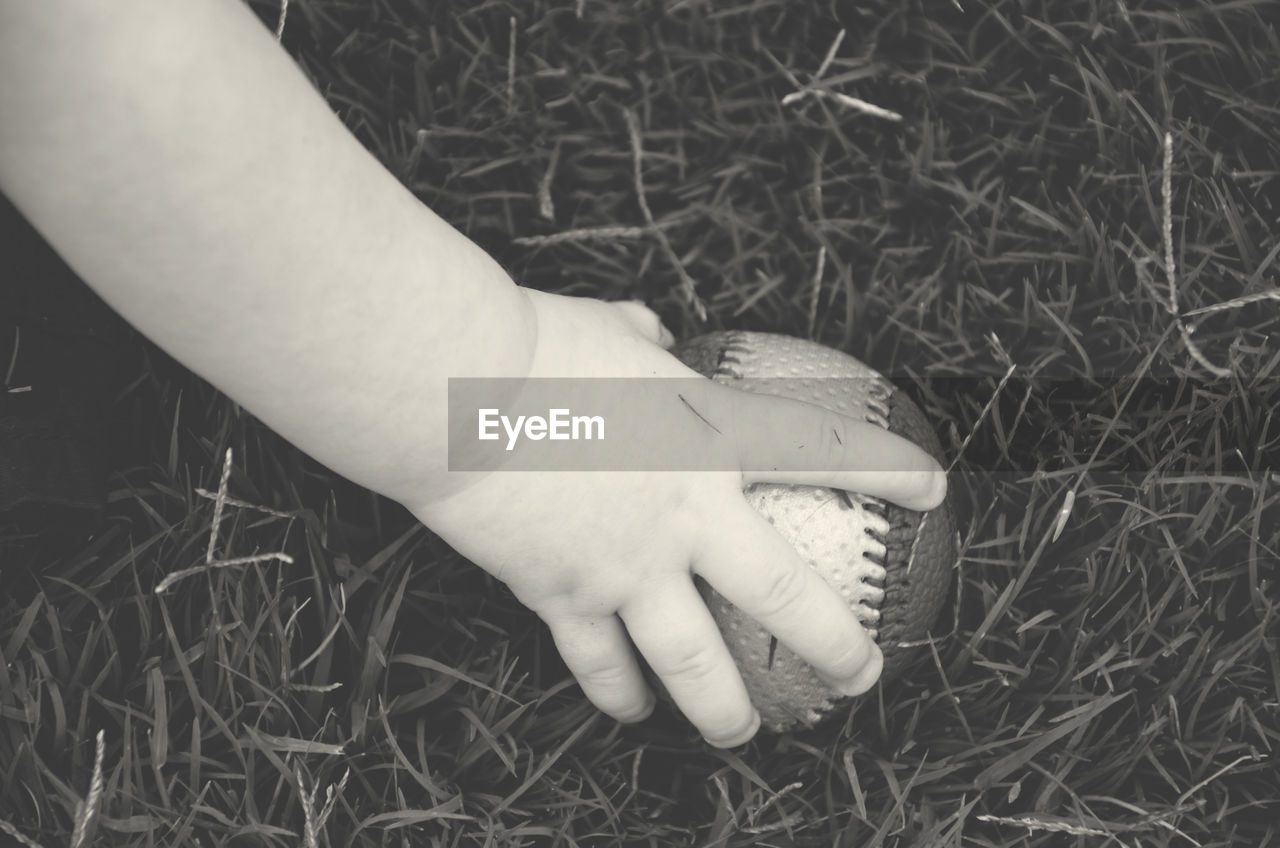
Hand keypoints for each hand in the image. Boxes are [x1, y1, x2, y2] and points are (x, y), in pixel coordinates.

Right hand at [410, 290, 946, 746]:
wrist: (458, 394)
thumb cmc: (535, 343)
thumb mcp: (609, 326)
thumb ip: (643, 337)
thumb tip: (649, 331)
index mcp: (712, 438)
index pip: (827, 453)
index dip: (892, 472)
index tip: (937, 490)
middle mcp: (687, 516)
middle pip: (784, 601)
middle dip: (838, 648)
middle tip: (865, 678)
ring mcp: (629, 568)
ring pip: (693, 663)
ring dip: (723, 710)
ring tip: (740, 735)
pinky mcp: (564, 596)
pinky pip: (599, 663)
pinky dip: (616, 692)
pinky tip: (629, 711)